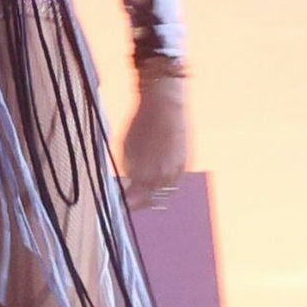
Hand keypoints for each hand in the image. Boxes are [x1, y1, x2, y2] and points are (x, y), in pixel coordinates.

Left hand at [118, 79, 188, 210]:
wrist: (164, 103)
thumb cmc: (141, 123)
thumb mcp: (126, 149)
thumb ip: (127, 171)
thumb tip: (127, 185)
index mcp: (146, 174)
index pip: (134, 201)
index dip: (126, 203)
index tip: (120, 202)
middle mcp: (164, 177)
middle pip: (151, 200)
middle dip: (139, 199)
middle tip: (130, 196)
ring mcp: (178, 171)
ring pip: (164, 192)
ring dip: (153, 192)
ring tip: (142, 185)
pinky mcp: (186, 164)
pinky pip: (175, 180)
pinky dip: (165, 180)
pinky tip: (157, 173)